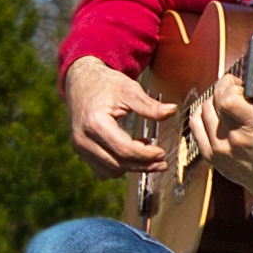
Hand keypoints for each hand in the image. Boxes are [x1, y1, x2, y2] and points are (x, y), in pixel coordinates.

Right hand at [64, 56, 175, 179]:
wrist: (81, 81)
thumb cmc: (105, 84)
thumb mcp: (128, 89)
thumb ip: (149, 105)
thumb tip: (172, 111)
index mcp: (95, 123)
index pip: (124, 149)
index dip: (146, 155)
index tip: (162, 153)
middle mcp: (83, 139)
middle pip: (118, 164)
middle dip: (143, 166)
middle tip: (162, 163)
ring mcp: (80, 147)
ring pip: (110, 171)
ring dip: (131, 168)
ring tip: (148, 155)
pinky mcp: (80, 151)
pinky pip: (102, 169)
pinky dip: (118, 167)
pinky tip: (131, 155)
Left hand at [192, 72, 252, 200]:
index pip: (226, 98)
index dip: (229, 84)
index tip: (238, 83)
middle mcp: (233, 138)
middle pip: (214, 101)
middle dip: (223, 89)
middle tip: (234, 89)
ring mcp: (218, 149)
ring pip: (202, 111)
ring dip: (213, 101)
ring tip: (225, 102)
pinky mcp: (210, 157)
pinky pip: (195, 127)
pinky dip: (202, 115)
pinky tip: (214, 114)